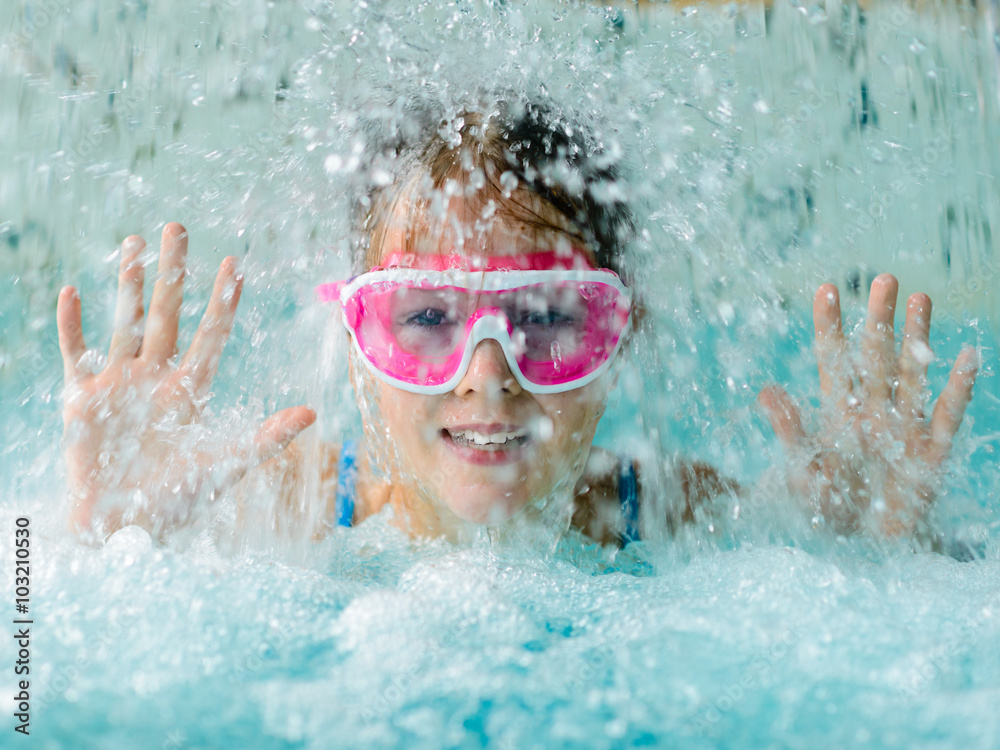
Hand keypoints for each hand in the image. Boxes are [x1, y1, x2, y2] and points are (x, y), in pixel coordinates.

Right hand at [57, 223, 315, 540]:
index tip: (234, 263)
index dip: (221, 301)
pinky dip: (73, 325)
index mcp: (190, 388)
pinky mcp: (82, 397)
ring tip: (131, 243)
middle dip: (171, 272)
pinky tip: (73, 291)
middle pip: (165, 313)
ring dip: (126, 283)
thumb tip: (314, 413)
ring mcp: (118, 383)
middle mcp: (156, 377)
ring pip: (124, 321)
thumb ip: (267, 437)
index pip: (210, 334)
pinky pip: (77, 352)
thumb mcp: (227, 464)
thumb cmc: (176, 499)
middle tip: (176, 228)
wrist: (124, 526)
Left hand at [758, 273, 977, 537]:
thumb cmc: (827, 508)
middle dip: (880, 319)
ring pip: (912, 375)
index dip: (832, 326)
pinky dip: (957, 388)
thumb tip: (765, 391)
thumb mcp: (801, 470)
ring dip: (917, 339)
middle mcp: (873, 411)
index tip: (827, 288)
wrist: (859, 549)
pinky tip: (966, 355)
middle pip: (876, 356)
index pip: (833, 360)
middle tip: (884, 278)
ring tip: (921, 299)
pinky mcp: (932, 454)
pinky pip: (948, 415)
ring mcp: (904, 429)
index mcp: (838, 412)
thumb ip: (790, 430)